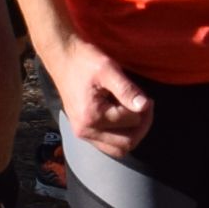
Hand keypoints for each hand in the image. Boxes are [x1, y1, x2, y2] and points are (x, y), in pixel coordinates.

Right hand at [54, 29, 153, 156]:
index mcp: (92, 116)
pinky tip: (122, 117)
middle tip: (144, 106)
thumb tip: (145, 105)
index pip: (131, 122)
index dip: (144, 109)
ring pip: (118, 149)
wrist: (62, 58)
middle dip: (142, 126)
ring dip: (132, 134)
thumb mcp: (108, 69)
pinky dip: (120, 135)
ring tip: (134, 113)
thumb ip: (127, 90)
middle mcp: (85, 130)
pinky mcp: (82, 131)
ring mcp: (82, 133)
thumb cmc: (84, 60)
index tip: (146, 96)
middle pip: (127, 143)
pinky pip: (108, 145)